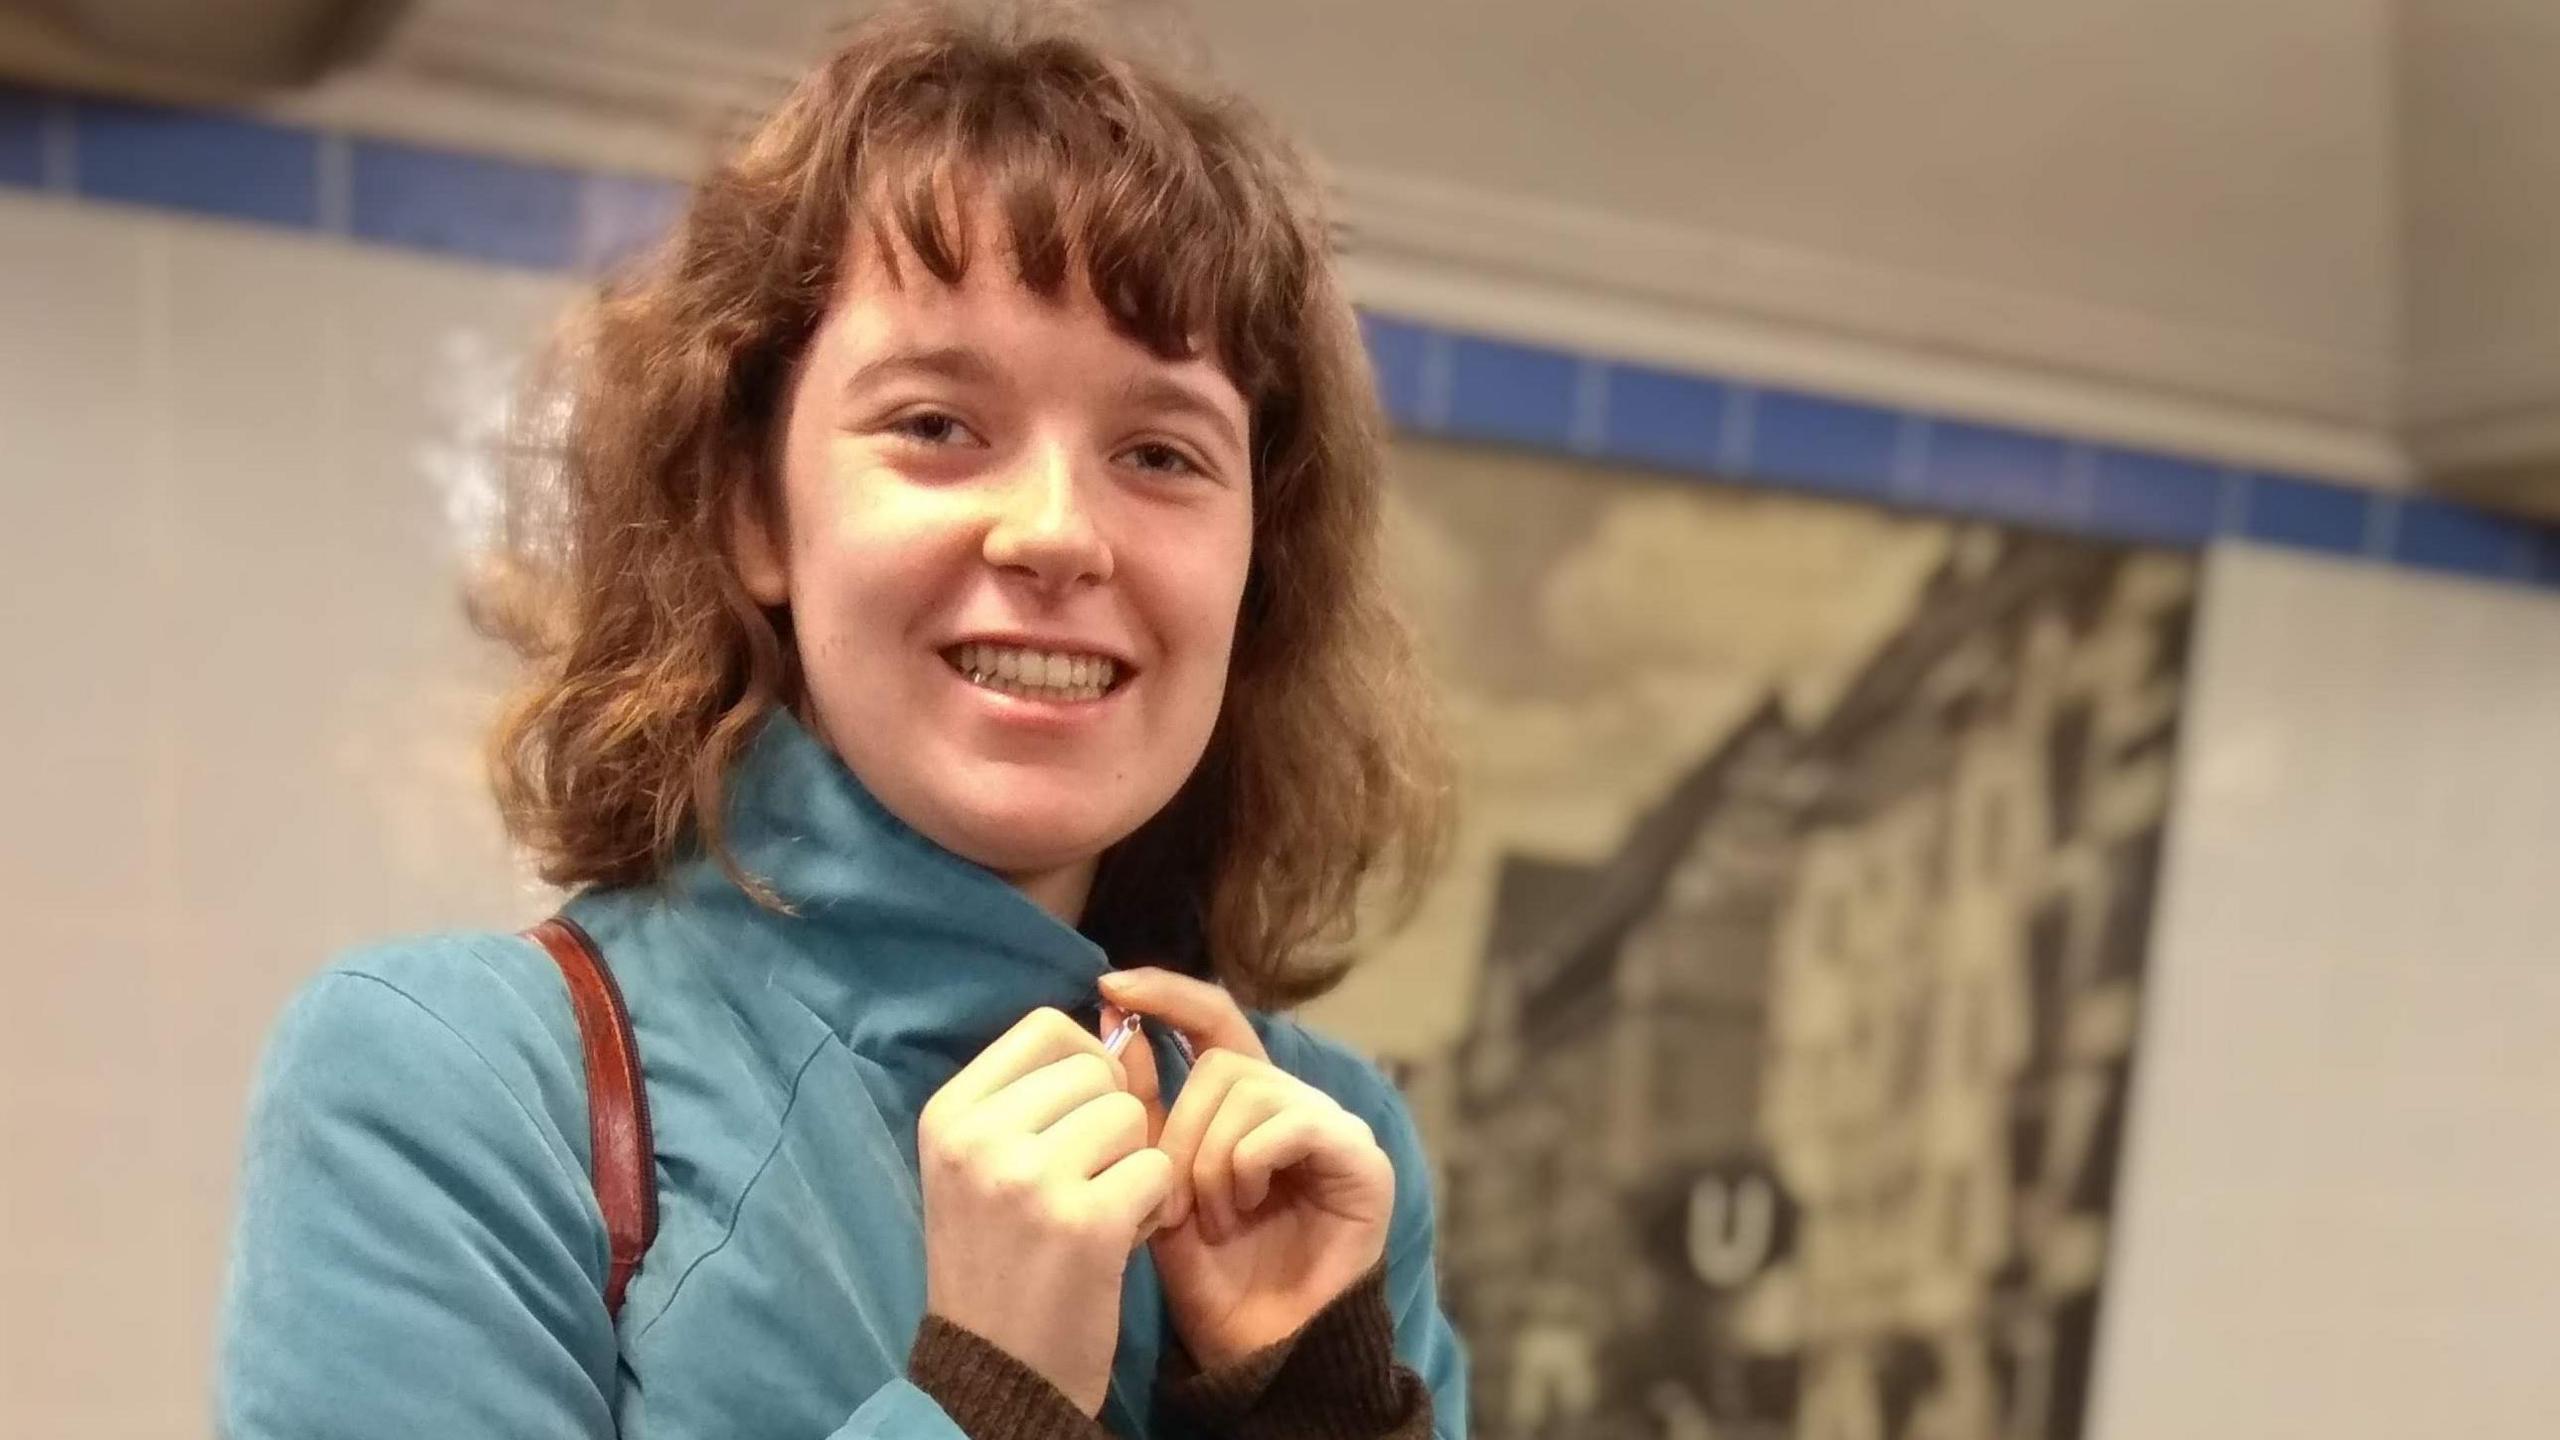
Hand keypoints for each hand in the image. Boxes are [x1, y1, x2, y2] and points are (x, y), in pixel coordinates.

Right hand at [917, 1007, 1176, 1414]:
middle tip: (1084, 1181)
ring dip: (1131, 1163)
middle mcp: (980, 1137)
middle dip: (1109, 1120)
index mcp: (948, 1113)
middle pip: (1095, 1070)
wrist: (997, 1372)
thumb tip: (1119, 1013)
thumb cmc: (998, 1259)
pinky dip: (1151, 1206)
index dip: (1083, 1061)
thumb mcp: (985, 1164)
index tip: (1076, 1115)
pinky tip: (1117, 1241)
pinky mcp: (1085, 1222)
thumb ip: (1039, 1092)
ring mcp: (1030, 1178)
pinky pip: (1156, 1168)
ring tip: (1096, 1211)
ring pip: (1131, 1116)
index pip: (1045, 1026)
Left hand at [1098, 968, 1395, 1369]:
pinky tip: (1243, 1209)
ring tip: (1211, 1218)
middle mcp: (1294, 1102)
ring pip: (1251, 1093)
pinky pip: (1291, 1124)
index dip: (1165, 992)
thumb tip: (1114, 1013)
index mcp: (1248, 1100)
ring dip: (1211, 1160)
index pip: (1213, 1015)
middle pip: (1222, 1064)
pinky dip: (1251, 1164)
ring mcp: (1332, 1126)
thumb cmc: (1209, 1273)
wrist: (1255, 1348)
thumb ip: (1145, 1103)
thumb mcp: (1156, 1180)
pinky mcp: (1360, 1158)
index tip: (1109, 985)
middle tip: (1173, 1202)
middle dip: (1181, 1132)